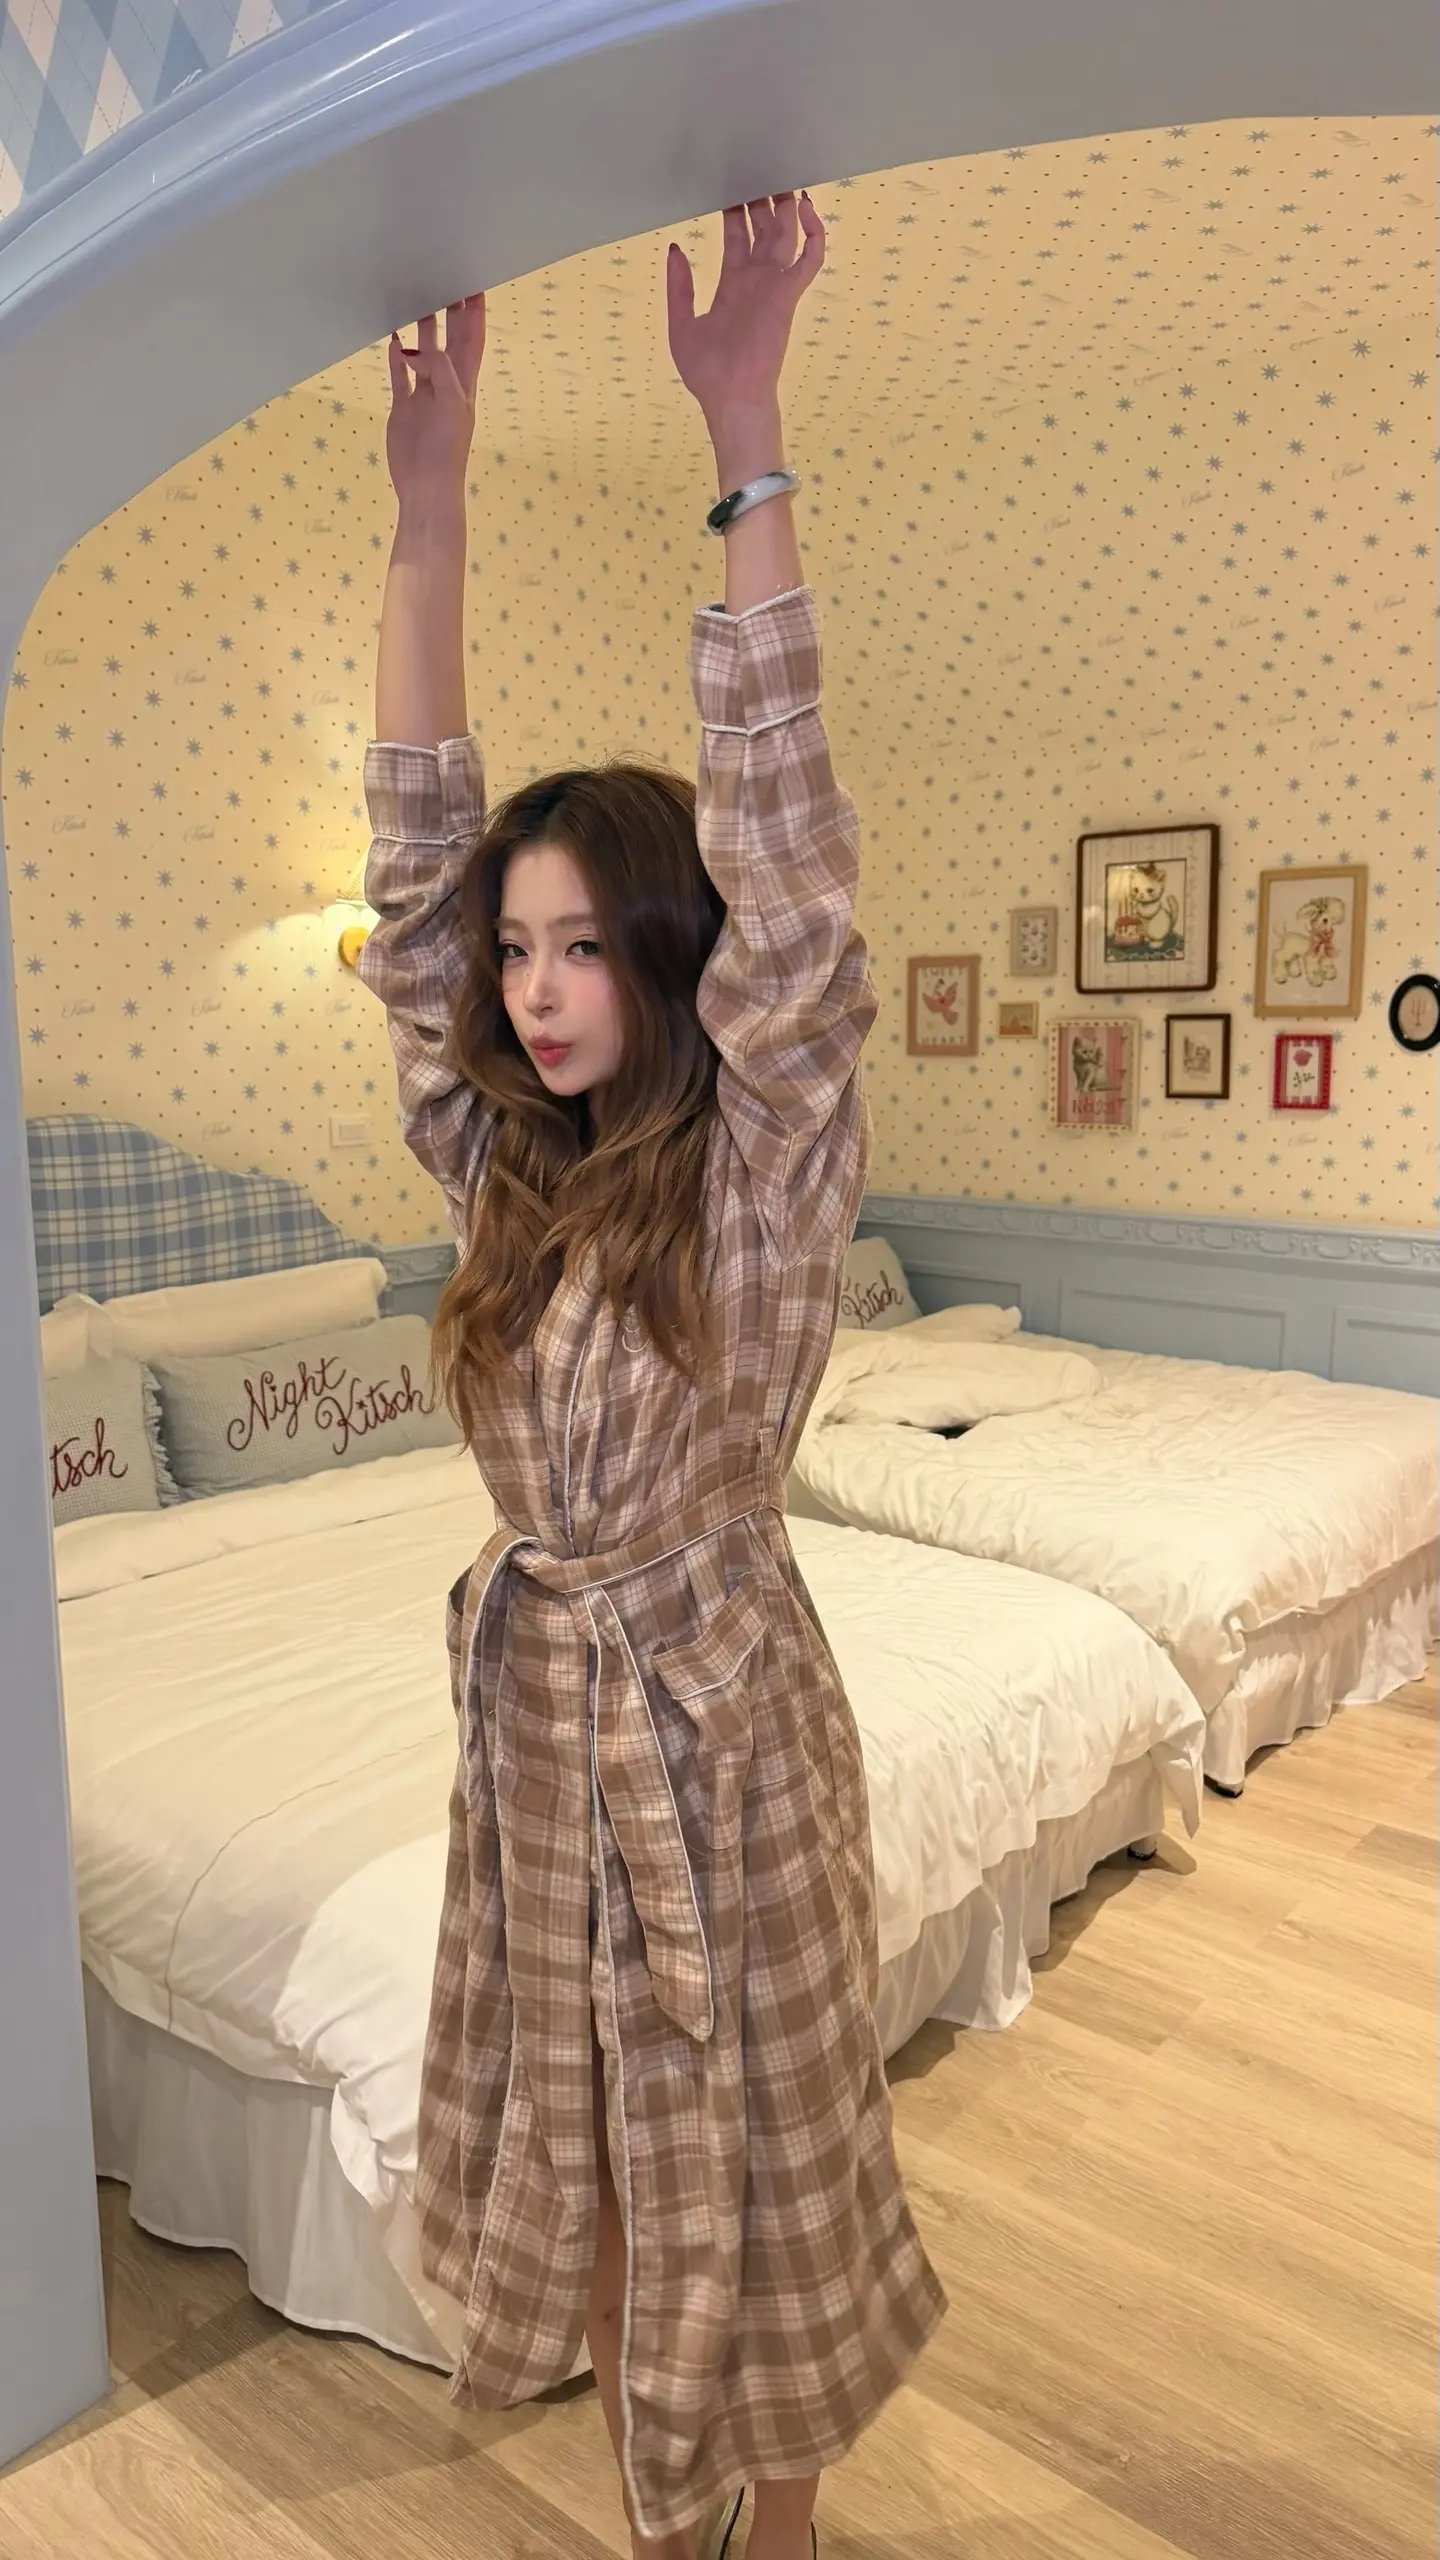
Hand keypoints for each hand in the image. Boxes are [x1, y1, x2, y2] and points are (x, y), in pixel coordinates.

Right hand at [386, 296, 485, 513]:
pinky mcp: (404, 407)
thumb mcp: (451, 404)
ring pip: (423, 353)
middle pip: (449, 339)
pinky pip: (399, 375)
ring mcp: (424, 395)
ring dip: (422, 328)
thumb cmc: (446, 451)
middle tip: (444, 280)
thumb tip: (414, 350)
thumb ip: (439, 370)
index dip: (474, 313)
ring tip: (417, 299)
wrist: (426, 487)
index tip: (475, 283)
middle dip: (449, 312)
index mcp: (465, 383)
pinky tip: (392, 337)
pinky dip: (396, 357)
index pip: (472, 339)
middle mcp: (445, 385)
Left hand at [666, 194, 822, 466]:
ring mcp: (774, 286)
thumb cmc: (706, 374)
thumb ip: (679, 288)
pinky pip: (810, 258)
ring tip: (784, 174)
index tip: (731, 186)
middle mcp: (756, 282)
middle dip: (763, 200)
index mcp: (733, 286)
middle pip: (764, 229)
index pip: (737, 238)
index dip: (735, 213)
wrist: (729, 399)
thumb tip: (675, 249)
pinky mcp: (788, 294)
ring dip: (788, 207)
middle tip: (760, 166)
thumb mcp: (680, 325)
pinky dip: (814, 232)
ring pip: (787, 235)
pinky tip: (806, 206)